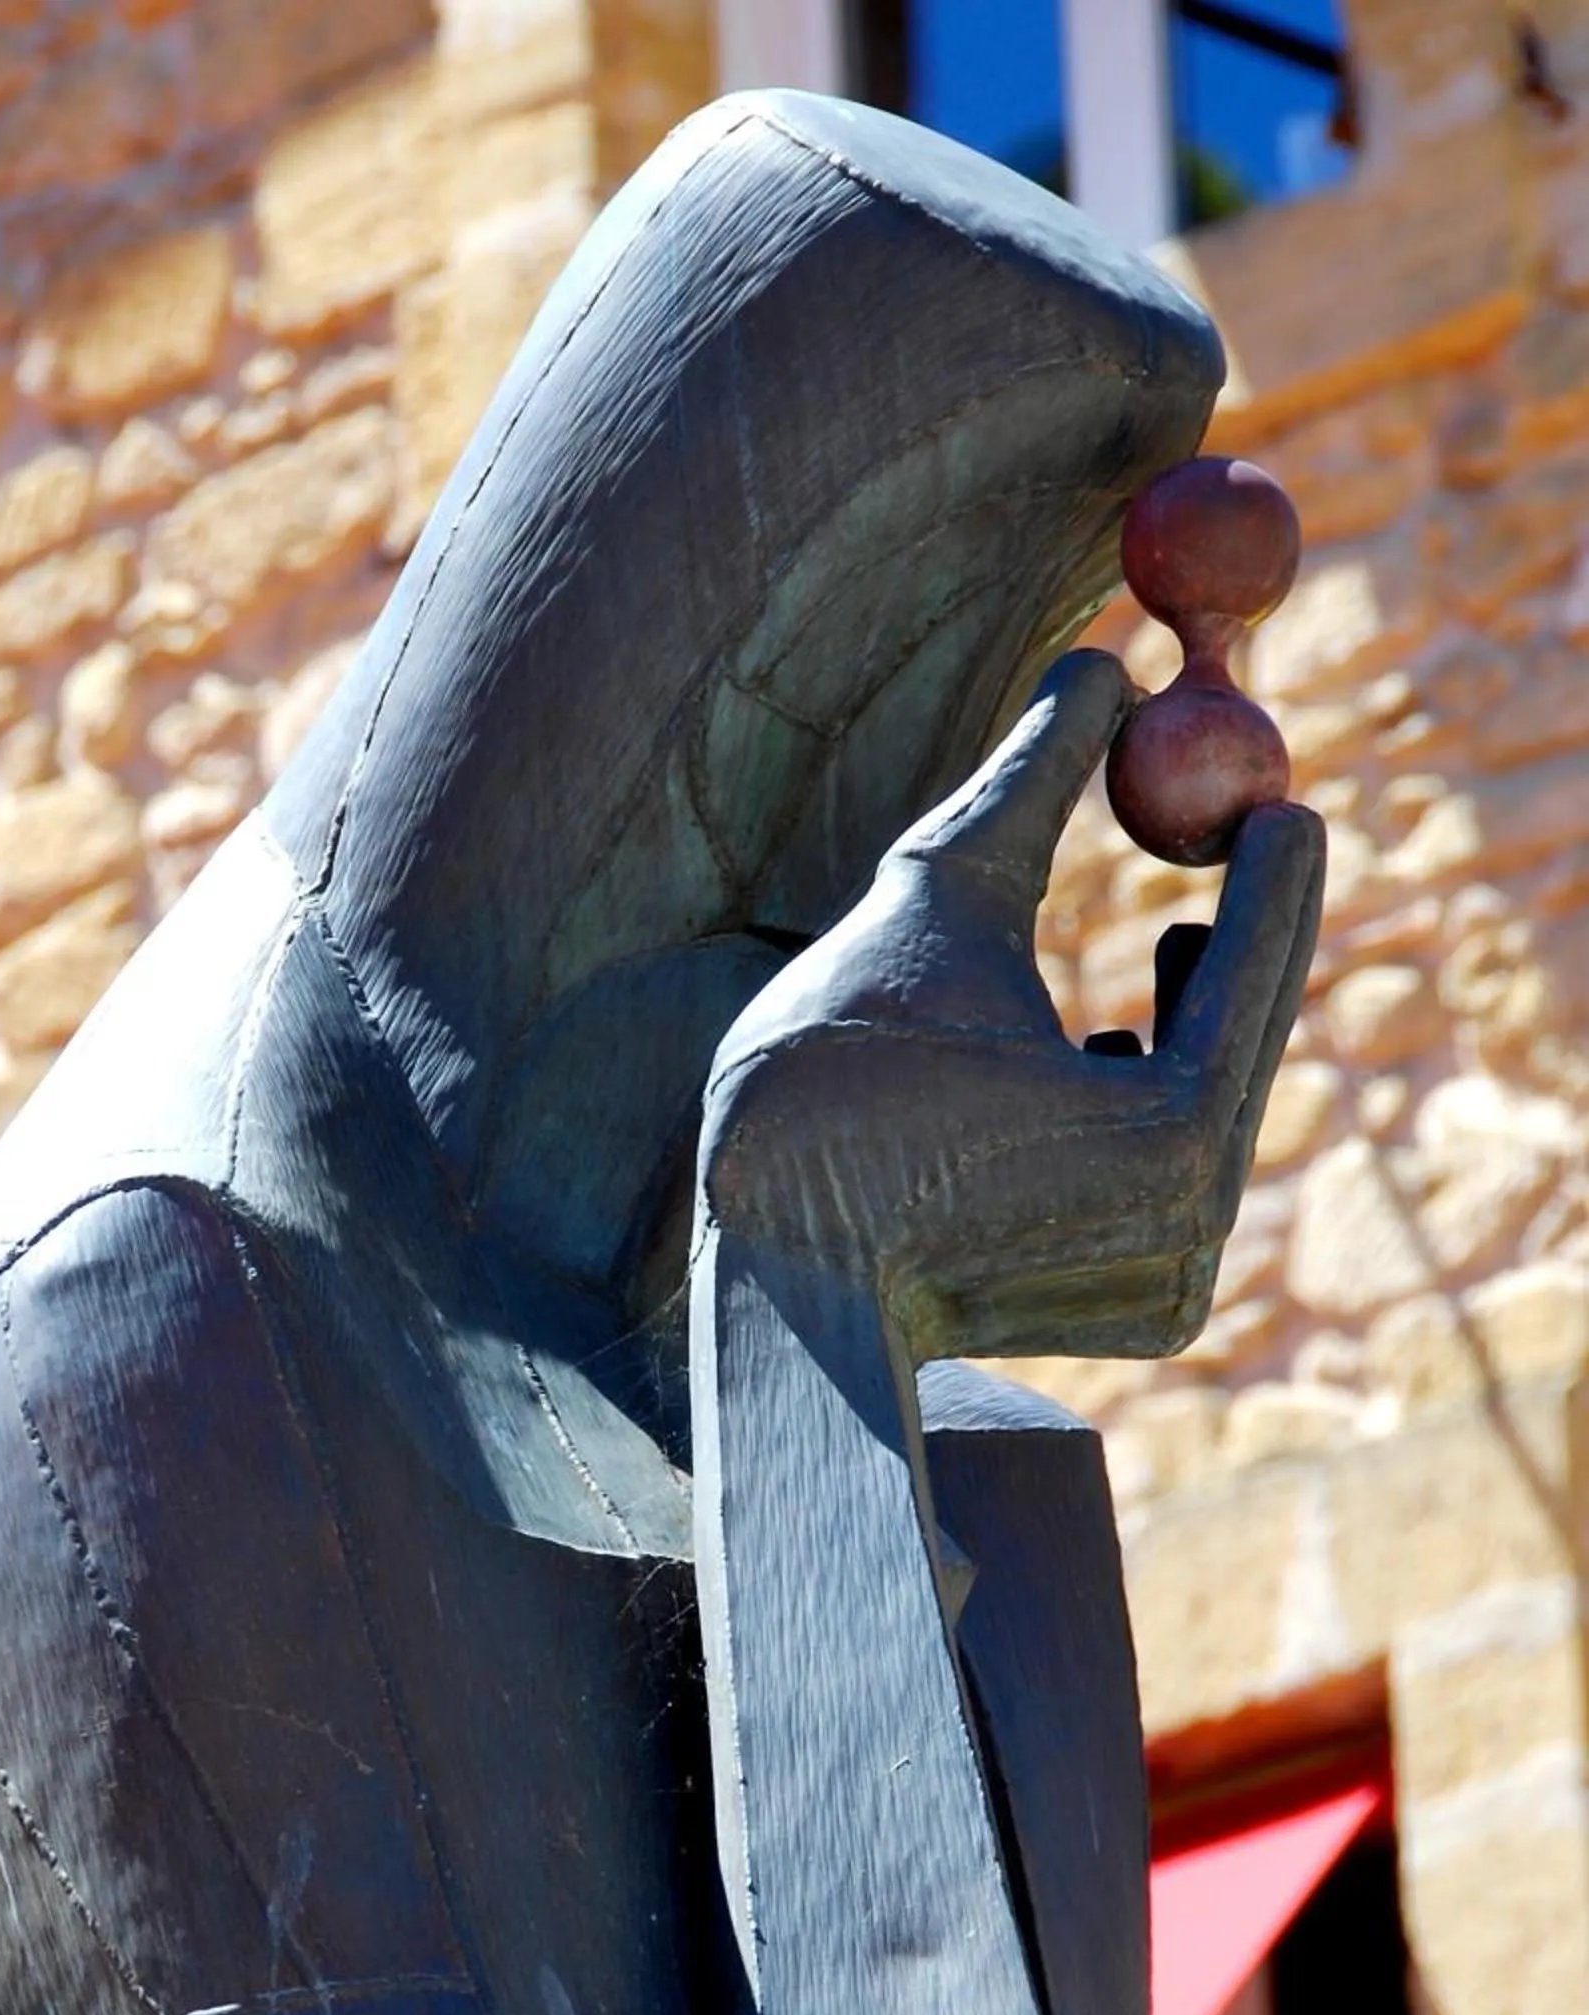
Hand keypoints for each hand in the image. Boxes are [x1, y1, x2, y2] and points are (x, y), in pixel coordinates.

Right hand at [695, 649, 1324, 1360]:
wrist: (767, 1287)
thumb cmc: (828, 1089)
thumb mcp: (931, 903)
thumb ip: (1028, 783)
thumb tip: (1100, 659)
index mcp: (1169, 1129)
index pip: (1255, 973)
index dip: (1273, 878)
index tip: (1283, 800)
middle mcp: (1196, 1222)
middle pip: (1246, 1049)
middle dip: (1248, 947)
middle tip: (1258, 847)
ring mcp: (1174, 1284)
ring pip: (1204, 1115)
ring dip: (1193, 1026)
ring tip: (1177, 952)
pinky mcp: (1141, 1319)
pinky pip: (1169, 1185)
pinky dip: (1146, 1110)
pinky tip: (1102, 1058)